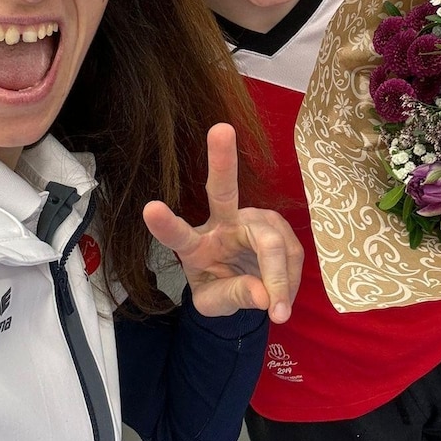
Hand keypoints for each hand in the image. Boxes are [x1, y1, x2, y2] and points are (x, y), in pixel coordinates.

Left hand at [143, 124, 302, 323]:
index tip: (150, 208)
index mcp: (194, 245)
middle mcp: (221, 221)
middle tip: (220, 129)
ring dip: (280, 279)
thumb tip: (265, 296)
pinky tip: (284, 294)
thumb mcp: (216, 304)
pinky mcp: (275, 224)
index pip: (177, 235)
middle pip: (223, 190)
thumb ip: (235, 297)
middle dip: (222, 159)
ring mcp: (250, 218)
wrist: (244, 286)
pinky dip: (290, 279)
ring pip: (271, 242)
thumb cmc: (219, 287)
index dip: (164, 223)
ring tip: (279, 311)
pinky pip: (290, 251)